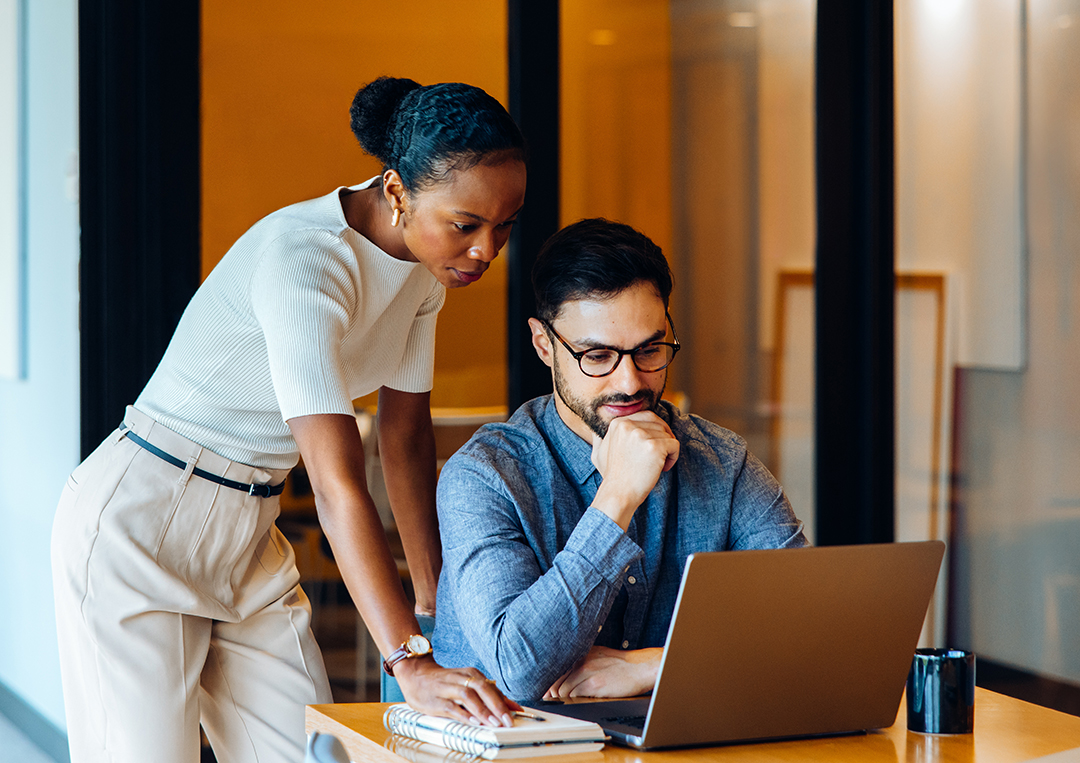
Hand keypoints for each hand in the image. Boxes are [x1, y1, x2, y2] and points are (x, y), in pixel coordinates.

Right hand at [393, 657, 521, 726]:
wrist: (415, 674)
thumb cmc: (444, 681)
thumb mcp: (466, 683)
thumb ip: (487, 694)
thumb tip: (511, 706)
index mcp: (471, 674)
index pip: (491, 688)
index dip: (504, 701)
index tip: (516, 713)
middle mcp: (461, 678)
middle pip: (483, 689)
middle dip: (497, 705)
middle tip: (508, 720)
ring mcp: (448, 688)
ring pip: (468, 696)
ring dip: (482, 710)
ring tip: (494, 723)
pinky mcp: (436, 700)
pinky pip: (452, 707)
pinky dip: (464, 714)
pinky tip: (473, 722)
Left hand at [544, 646, 662, 699]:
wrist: (640, 667)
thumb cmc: (622, 665)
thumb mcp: (599, 657)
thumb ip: (582, 664)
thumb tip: (566, 678)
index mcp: (582, 654)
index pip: (557, 668)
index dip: (550, 682)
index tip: (548, 690)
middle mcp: (581, 661)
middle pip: (556, 680)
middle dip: (554, 692)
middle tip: (553, 699)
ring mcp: (587, 672)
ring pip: (563, 690)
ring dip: (564, 697)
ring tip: (566, 700)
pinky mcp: (594, 684)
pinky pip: (574, 695)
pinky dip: (573, 700)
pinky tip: (578, 701)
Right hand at [590, 412, 679, 529]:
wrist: (618, 494)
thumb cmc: (612, 477)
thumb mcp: (599, 453)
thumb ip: (600, 439)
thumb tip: (596, 432)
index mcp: (617, 423)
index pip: (647, 416)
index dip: (655, 431)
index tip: (651, 448)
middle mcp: (628, 425)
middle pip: (659, 423)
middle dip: (664, 437)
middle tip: (661, 455)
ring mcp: (641, 435)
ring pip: (668, 434)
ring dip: (668, 450)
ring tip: (658, 466)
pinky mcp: (653, 446)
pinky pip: (674, 445)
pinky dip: (673, 457)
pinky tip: (664, 468)